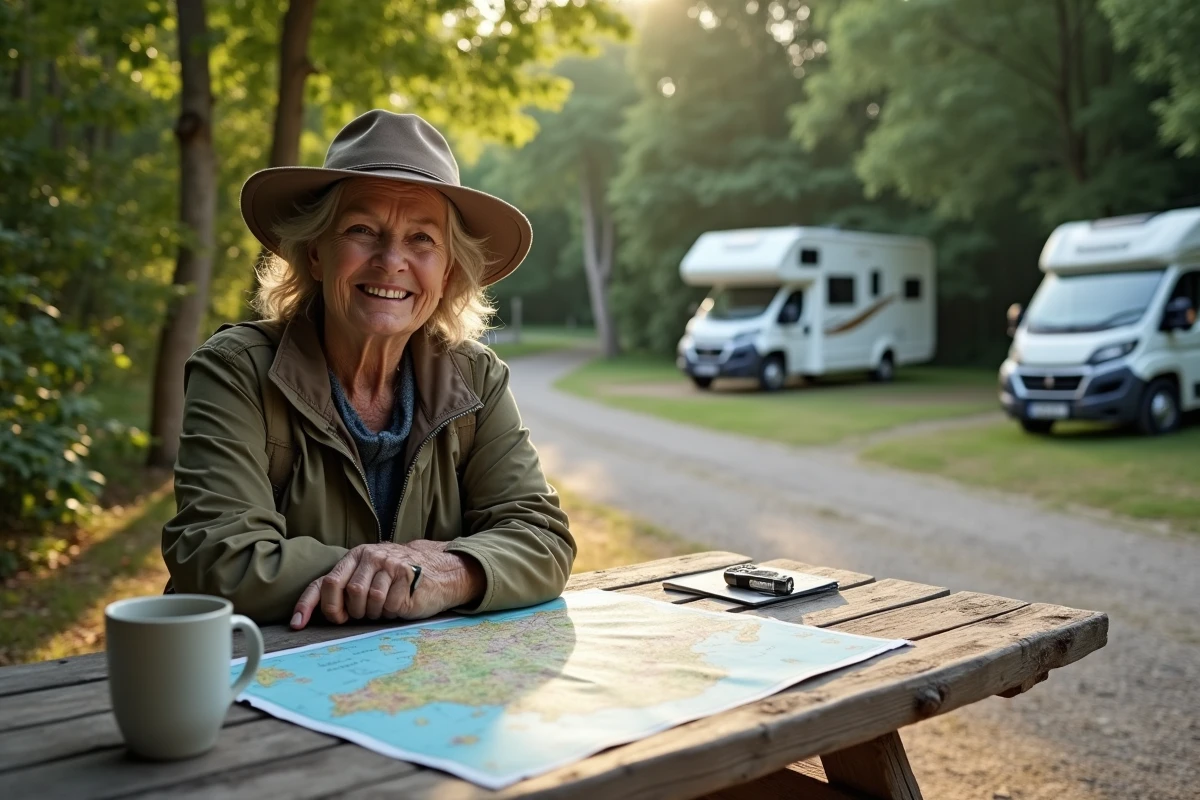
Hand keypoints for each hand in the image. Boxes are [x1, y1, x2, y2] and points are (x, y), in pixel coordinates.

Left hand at [290, 542, 483, 629]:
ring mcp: (391, 566)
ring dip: (374, 612)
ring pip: (369, 602)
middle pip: (347, 593)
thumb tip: (309, 616)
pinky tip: (400, 603)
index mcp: (356, 556)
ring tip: (384, 606)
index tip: (298, 625)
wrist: (438, 571)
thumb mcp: (367, 575)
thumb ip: (343, 587)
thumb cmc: (396, 579)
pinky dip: (392, 612)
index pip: (326, 582)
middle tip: (359, 615)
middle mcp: (372, 557)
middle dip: (350, 611)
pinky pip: (390, 606)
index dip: (309, 605)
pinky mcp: (408, 578)